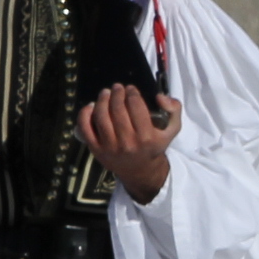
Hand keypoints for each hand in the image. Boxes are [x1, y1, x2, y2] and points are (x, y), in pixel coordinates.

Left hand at [78, 85, 181, 202]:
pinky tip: (91, 106)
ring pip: (102, 116)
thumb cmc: (154, 145)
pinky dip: (85, 114)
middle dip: (117, 93)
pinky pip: (85, 129)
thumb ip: (173, 109)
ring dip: (102, 99)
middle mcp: (128, 142)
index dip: (132, 92)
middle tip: (117, 87)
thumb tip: (159, 96)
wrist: (140, 171)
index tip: (130, 89)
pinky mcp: (96, 150)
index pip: (135, 105)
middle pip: (117, 109)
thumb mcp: (172, 129)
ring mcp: (110, 147)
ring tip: (106, 93)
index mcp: (147, 137)